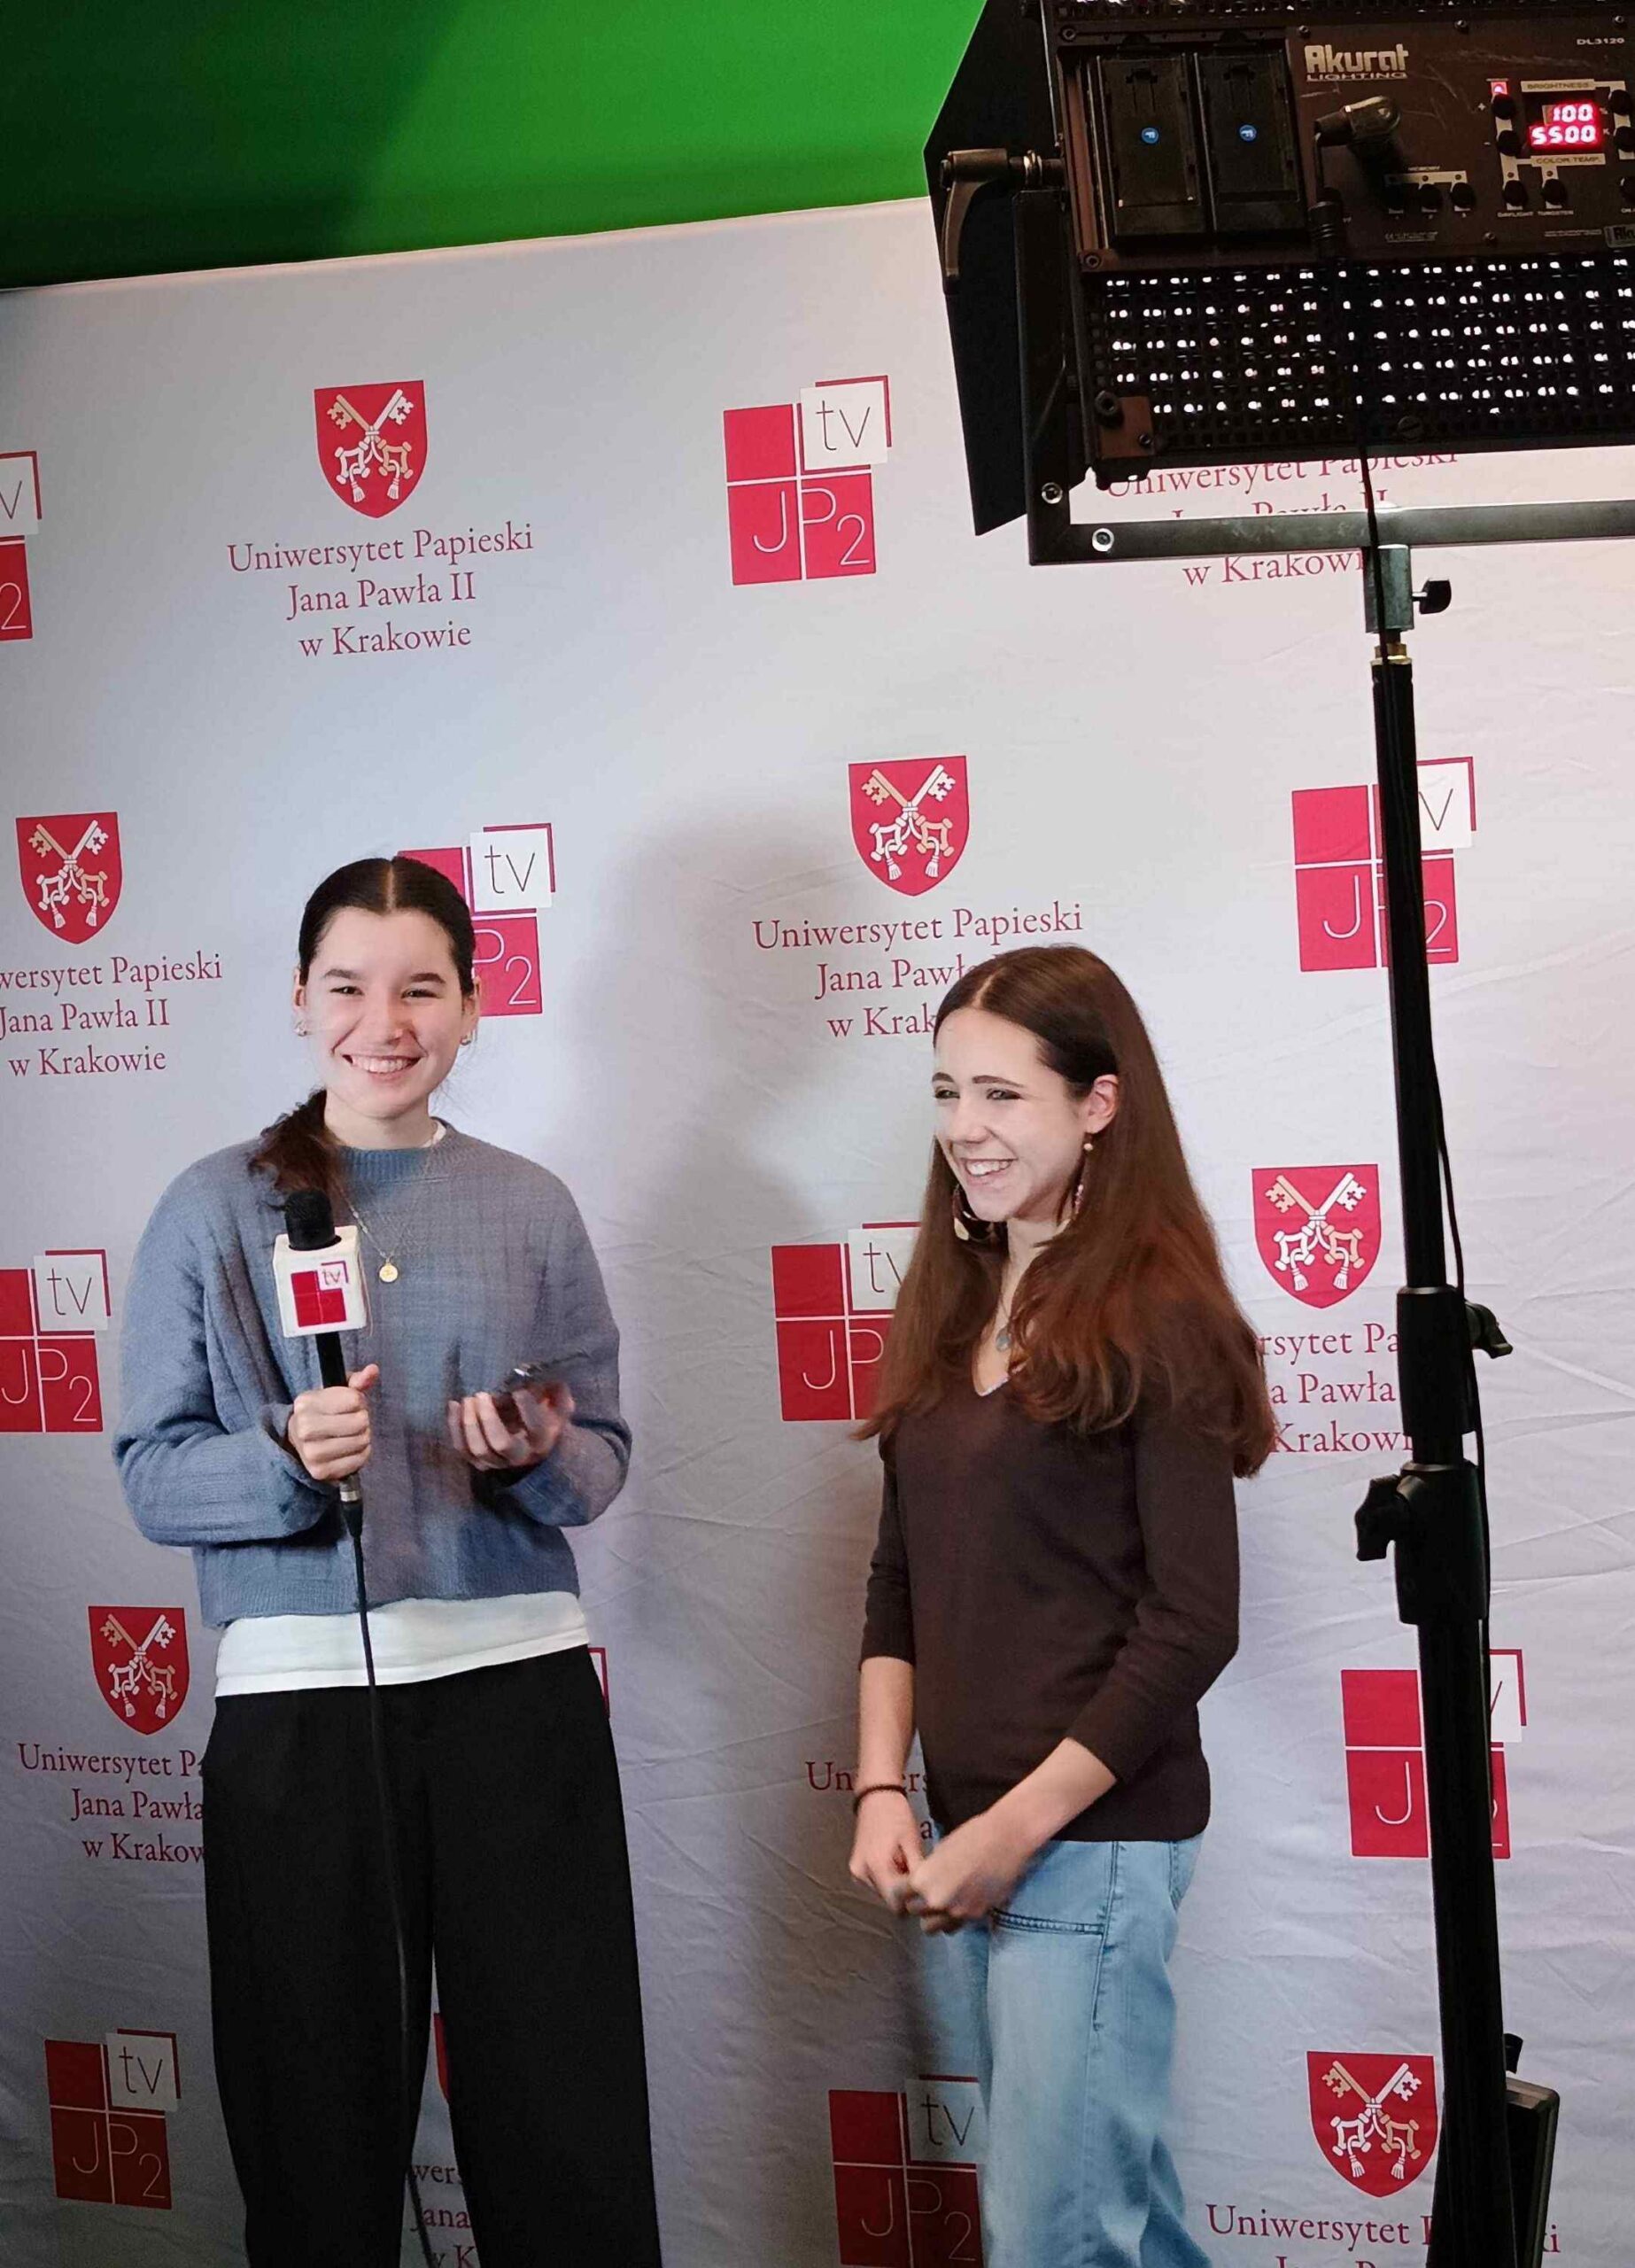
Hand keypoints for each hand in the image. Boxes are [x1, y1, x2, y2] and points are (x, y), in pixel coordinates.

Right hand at [287, 1364, 378, 1483]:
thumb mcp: (337, 1391)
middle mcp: (304, 1429)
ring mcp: (311, 1453)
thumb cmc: (325, 1412)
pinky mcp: (320, 1472)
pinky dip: (362, 1453)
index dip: (359, 1401)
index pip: (354, 1399)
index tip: (352, 1404)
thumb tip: (373, 1370)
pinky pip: (359, 1460)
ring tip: (353, 1434)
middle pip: (359, 1422)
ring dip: (363, 1436)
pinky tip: (351, 1448)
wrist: (300, 1442)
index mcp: (306, 1403)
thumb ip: (357, 1380)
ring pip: (361, 1441)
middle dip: (363, 1419)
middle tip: (354, 1420)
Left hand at [446, 1382, 573, 1473]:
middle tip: (481, 1395)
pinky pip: (462, 1449)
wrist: (536, 1440)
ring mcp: (498, 1461)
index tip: (517, 1388)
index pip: (535, 1427)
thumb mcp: (558, 1400)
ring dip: (469, 1423)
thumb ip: (555, 1389)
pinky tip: (454, 1405)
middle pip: (500, 1443)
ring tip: (467, 1399)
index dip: (526, 1407)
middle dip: (488, 1418)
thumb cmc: (547, 1411)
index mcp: (543, 1439)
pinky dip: (455, 1427)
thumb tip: (537, 1373)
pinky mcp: (480, 1461)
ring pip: (478, 1449)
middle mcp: (521, 1455)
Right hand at [848, 1790, 921, 1904]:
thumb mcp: (912, 1843)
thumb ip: (917, 1873)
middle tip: (918, 1873)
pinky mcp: (856, 1869)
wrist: (876, 1796)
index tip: (925, 1891)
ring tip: (907, 1864)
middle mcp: (861, 1874)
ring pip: (883, 1892)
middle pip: (889, 1899)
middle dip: (905, 1892)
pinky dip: (889, 1878)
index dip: (912, 1901)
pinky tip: (897, 1862)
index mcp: (875, 1867)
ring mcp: (856, 1873)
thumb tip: (926, 1895)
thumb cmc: (897, 1816)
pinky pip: (877, 1883)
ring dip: (897, 1885)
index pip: (896, 1904)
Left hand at [886, 1806, 1036, 1934]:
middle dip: (918, 1902)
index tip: (907, 1887)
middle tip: (927, 1892)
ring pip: (932, 1927)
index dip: (903, 1890)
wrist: (1006, 1841)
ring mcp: (955, 1911)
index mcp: (923, 1879)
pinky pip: (954, 1926)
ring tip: (943, 1902)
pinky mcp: (974, 1917)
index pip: (898, 1896)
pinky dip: (953, 1918)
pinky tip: (960, 1904)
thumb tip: (922, 1882)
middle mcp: (936, 1900)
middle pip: (914, 1912)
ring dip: (933, 1916)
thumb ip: (928, 1872)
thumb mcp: (940, 1850)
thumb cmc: (972, 1836)